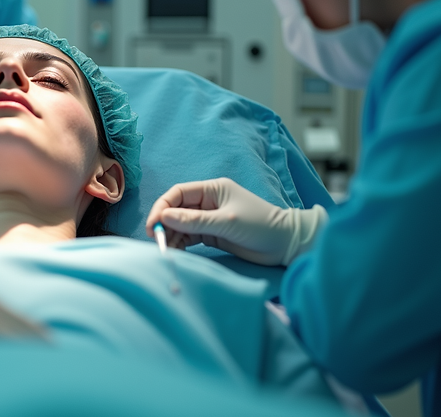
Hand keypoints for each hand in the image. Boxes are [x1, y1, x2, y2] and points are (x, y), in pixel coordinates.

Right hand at [145, 177, 327, 265]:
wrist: (286, 245)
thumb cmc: (260, 226)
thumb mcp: (226, 222)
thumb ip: (195, 221)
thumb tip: (164, 217)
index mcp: (212, 189)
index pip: (178, 194)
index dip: (162, 207)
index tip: (154, 225)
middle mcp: (208, 202)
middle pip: (176, 209)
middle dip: (165, 224)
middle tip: (157, 241)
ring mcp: (209, 218)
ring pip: (181, 225)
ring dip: (172, 236)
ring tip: (166, 250)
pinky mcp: (212, 233)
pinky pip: (190, 236)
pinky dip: (181, 243)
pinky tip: (176, 252)